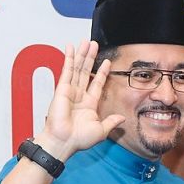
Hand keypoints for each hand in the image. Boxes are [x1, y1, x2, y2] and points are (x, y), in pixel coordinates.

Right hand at [35, 40, 122, 159]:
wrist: (64, 141)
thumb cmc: (79, 139)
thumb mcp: (101, 131)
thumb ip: (111, 122)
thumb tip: (121, 118)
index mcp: (89, 104)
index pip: (97, 83)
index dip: (102, 72)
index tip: (107, 62)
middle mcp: (79, 96)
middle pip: (86, 72)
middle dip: (90, 58)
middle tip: (94, 44)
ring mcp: (70, 91)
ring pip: (78, 68)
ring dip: (82, 54)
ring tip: (86, 42)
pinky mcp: (62, 89)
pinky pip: (67, 70)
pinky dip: (68, 58)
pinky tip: (71, 48)